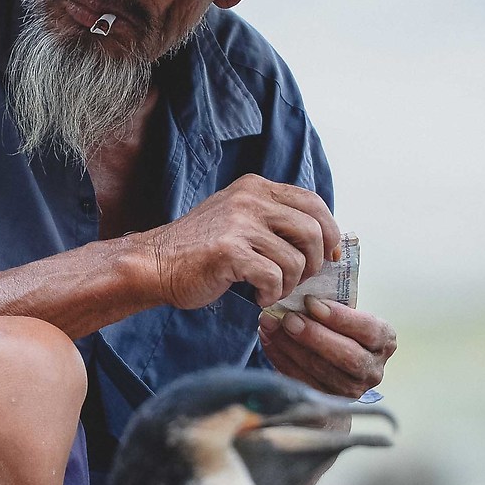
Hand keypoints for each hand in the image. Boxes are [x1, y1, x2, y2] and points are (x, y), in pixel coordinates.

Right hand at [137, 174, 340, 310]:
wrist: (154, 263)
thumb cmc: (198, 249)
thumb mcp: (237, 217)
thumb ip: (273, 218)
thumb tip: (321, 239)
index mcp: (255, 188)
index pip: (313, 202)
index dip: (330, 231)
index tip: (329, 255)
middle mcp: (249, 200)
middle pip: (312, 231)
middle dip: (314, 263)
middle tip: (298, 278)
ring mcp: (239, 224)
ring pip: (296, 260)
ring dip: (289, 283)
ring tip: (271, 289)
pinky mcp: (229, 252)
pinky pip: (274, 277)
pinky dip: (272, 294)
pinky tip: (258, 296)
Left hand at [260, 299, 394, 398]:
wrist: (333, 371)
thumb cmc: (339, 332)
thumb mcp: (345, 316)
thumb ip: (331, 305)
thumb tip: (302, 289)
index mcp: (384, 341)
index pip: (368, 329)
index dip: (339, 317)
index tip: (310, 302)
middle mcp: (373, 369)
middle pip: (347, 355)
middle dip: (314, 335)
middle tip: (288, 318)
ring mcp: (351, 390)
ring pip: (321, 370)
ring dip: (291, 346)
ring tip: (271, 325)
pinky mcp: (327, 403)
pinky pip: (301, 380)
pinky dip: (281, 358)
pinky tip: (269, 340)